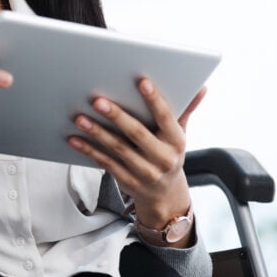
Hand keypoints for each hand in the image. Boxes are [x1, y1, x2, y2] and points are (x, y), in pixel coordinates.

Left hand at [68, 79, 206, 242]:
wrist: (165, 194)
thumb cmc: (168, 153)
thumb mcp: (180, 134)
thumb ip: (185, 109)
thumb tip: (201, 87)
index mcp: (176, 141)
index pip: (167, 117)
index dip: (155, 100)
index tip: (141, 81)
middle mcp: (163, 157)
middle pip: (137, 133)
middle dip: (117, 116)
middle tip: (97, 100)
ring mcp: (145, 172)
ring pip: (118, 149)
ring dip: (97, 133)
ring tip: (80, 118)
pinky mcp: (127, 181)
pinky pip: (106, 163)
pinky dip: (89, 150)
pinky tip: (75, 139)